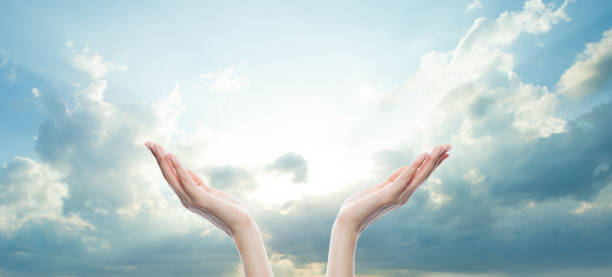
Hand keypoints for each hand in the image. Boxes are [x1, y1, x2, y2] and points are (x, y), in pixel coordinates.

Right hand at [145, 142, 253, 236]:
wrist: (240, 224)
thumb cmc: (227, 208)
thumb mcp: (209, 191)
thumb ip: (196, 182)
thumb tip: (184, 169)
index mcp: (187, 196)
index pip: (171, 176)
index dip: (162, 162)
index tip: (154, 147)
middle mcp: (185, 199)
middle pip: (167, 175)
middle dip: (158, 158)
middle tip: (148, 143)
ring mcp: (191, 200)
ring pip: (172, 177)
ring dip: (163, 161)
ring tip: (156, 147)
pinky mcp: (200, 199)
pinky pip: (186, 181)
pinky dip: (179, 168)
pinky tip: (172, 157)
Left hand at [334, 144, 450, 234]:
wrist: (348, 221)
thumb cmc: (361, 205)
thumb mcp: (379, 188)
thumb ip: (394, 179)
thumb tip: (408, 167)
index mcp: (402, 193)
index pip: (421, 176)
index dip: (433, 163)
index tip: (444, 151)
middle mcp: (404, 195)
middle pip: (425, 174)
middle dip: (437, 160)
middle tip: (449, 145)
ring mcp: (398, 196)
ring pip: (419, 175)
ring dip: (431, 161)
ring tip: (440, 148)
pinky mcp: (389, 195)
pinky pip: (405, 178)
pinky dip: (415, 166)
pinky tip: (423, 156)